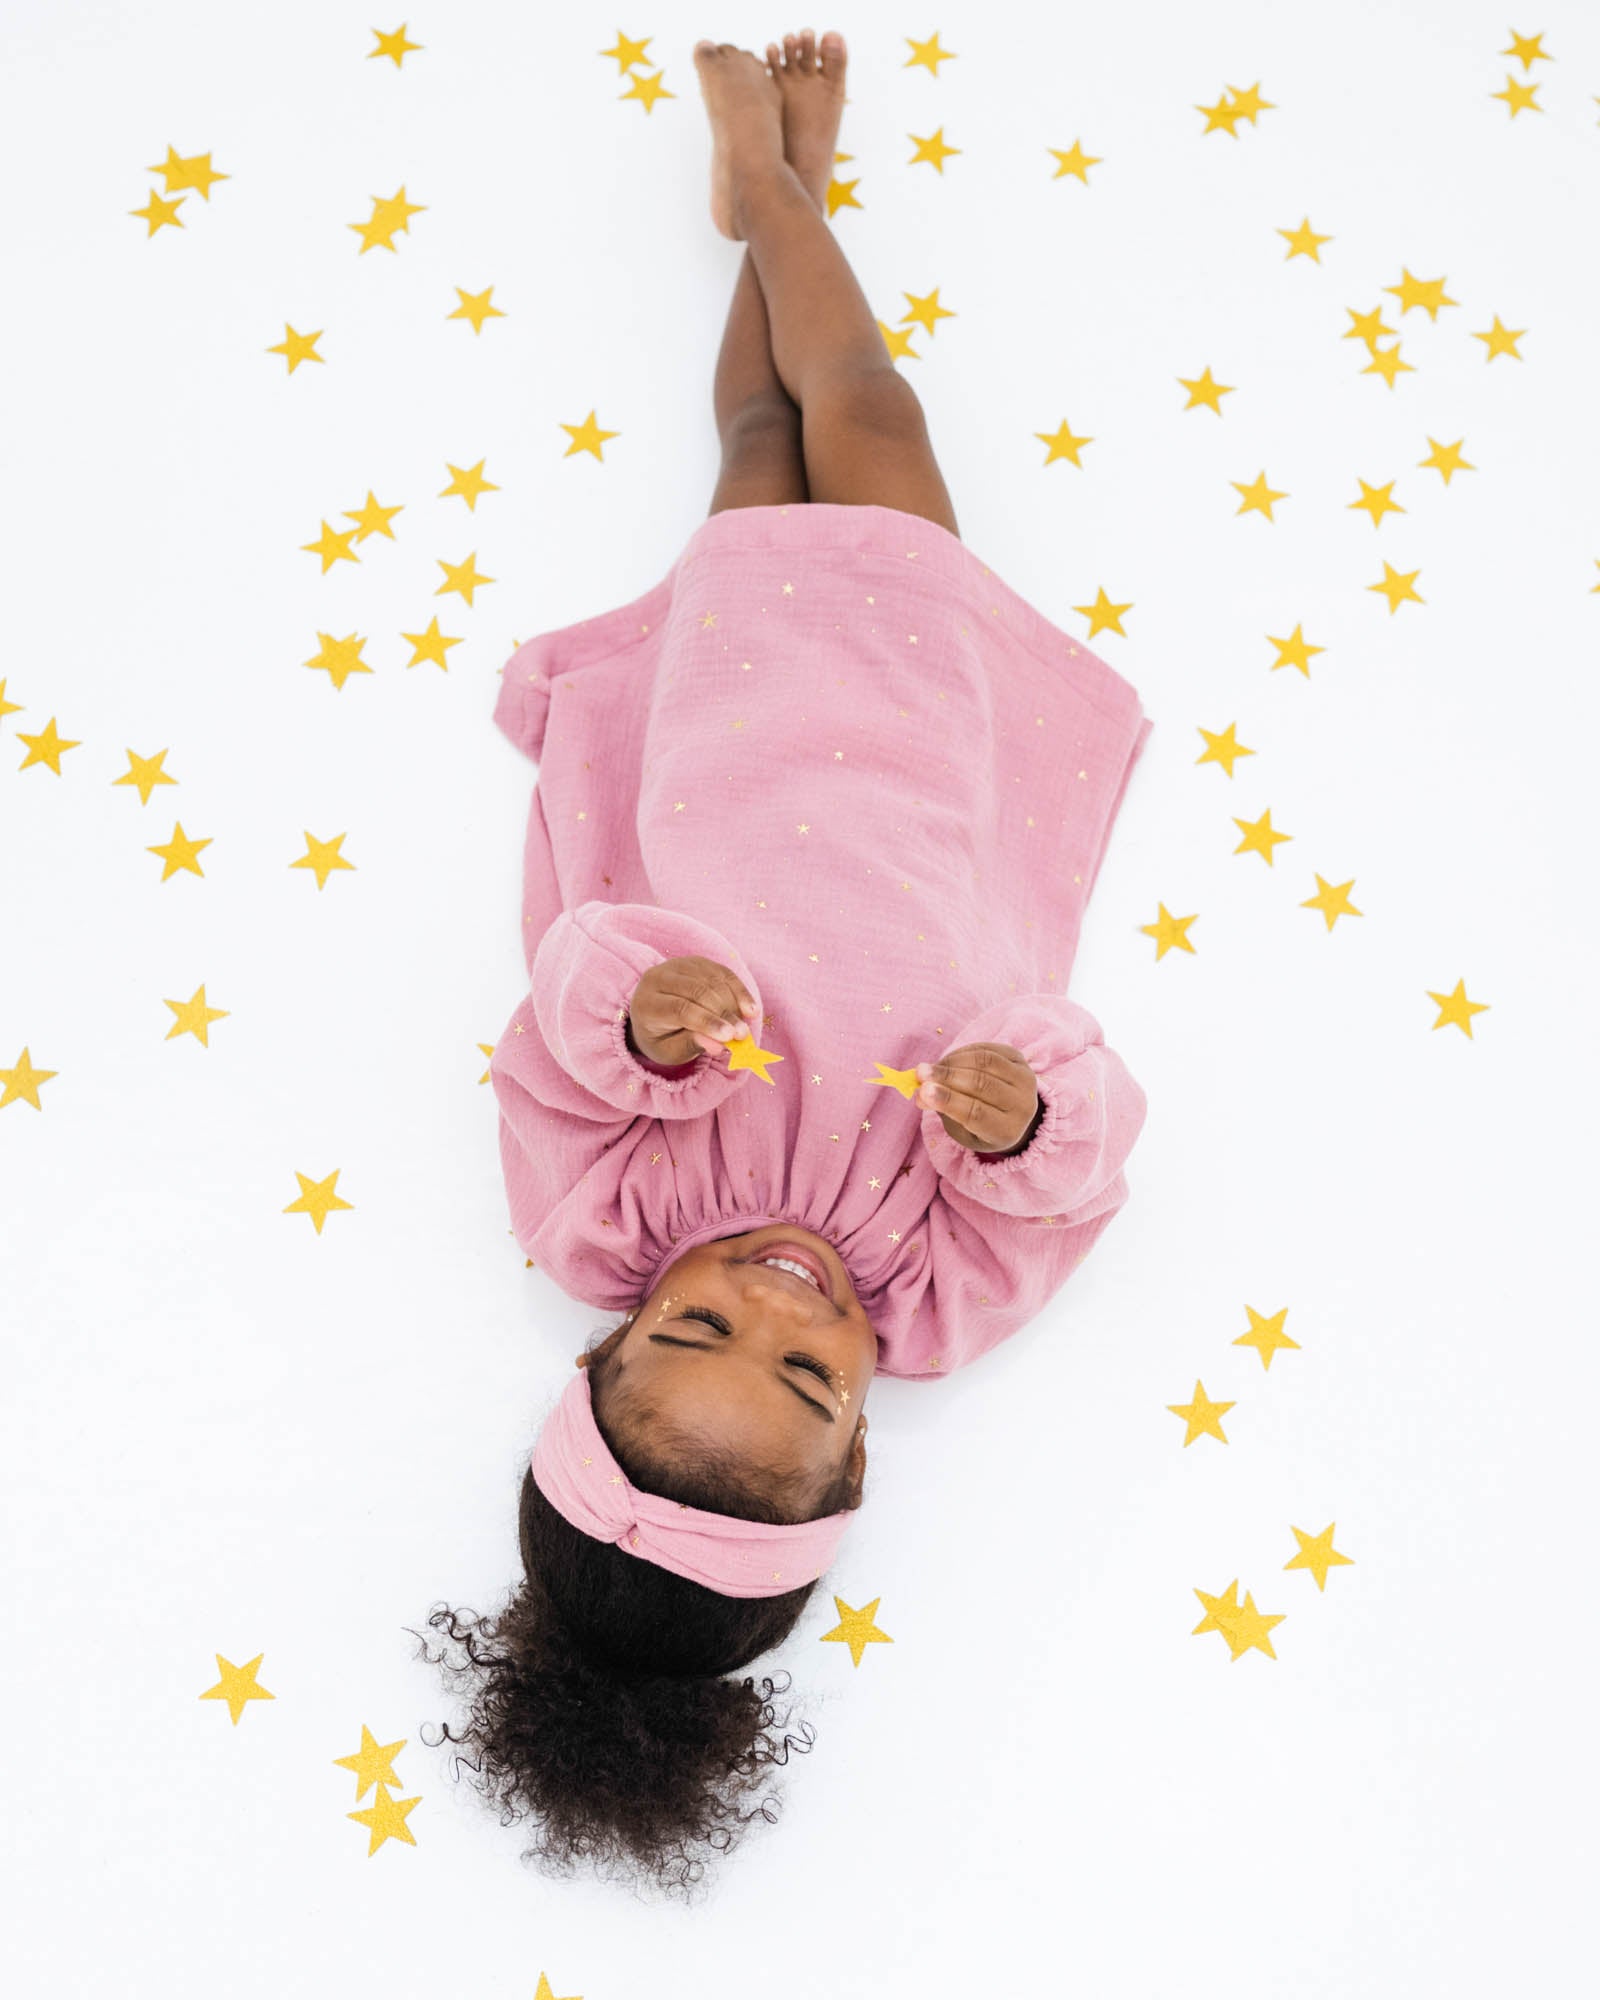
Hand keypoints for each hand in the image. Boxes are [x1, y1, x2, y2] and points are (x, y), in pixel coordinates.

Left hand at [627, 955, 759, 1065]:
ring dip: (734, 1003)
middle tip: (743, 1034)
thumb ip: (691, 1046)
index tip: (730, 1037)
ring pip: (713, 980)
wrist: (653, 1014)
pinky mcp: (696, 962)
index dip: (707, 1022)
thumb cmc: (662, 1037)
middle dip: (724, 1013)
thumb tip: (717, 1045)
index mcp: (647, 1003)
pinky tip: (749, 1009)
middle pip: (698, 991)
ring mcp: (678, 965)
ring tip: (746, 1024)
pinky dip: (738, 990)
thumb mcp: (670, 1051)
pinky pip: (722, 972)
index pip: (680, 1009)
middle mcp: (658, 978)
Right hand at [916, 1042, 1039, 1153]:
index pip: (976, 1113)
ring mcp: (1025, 1079)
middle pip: (982, 1084)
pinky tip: (947, 1061)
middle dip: (946, 1077)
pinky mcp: (1019, 1059)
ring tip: (930, 1068)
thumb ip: (942, 1111)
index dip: (948, 1100)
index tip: (922, 1091)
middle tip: (919, 1073)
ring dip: (952, 1062)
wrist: (1011, 1113)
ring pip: (985, 1062)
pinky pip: (988, 1049)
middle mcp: (1023, 1105)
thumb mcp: (960, 1129)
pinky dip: (963, 1053)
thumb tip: (919, 1093)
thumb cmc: (979, 1126)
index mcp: (1007, 1131)